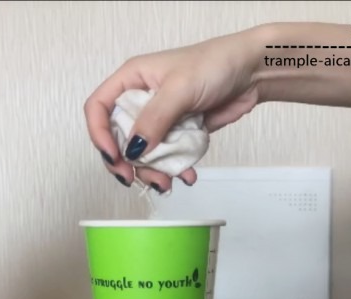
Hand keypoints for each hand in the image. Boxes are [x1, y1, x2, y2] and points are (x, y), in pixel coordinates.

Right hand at [84, 27, 265, 191]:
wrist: (252, 71)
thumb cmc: (215, 64)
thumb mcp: (180, 89)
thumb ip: (154, 119)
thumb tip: (133, 150)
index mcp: (131, 80)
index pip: (98, 108)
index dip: (99, 134)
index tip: (114, 156)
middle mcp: (140, 100)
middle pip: (117, 138)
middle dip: (126, 162)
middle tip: (134, 179)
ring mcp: (159, 119)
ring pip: (142, 154)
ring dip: (151, 172)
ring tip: (167, 183)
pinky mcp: (177, 133)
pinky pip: (166, 158)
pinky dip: (173, 170)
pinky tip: (187, 175)